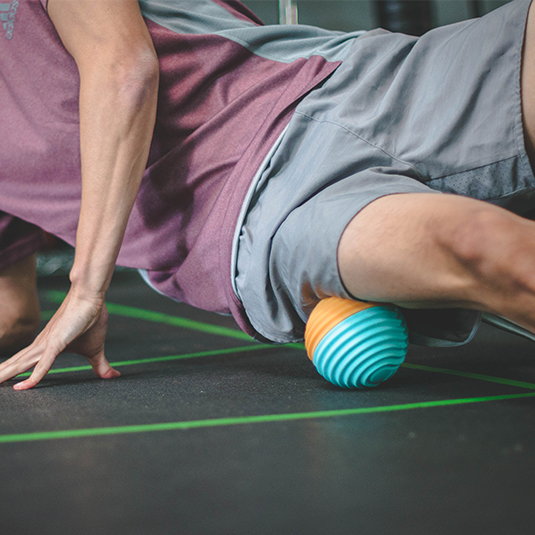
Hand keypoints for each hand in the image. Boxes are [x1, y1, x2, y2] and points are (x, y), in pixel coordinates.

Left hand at [0, 288, 119, 389]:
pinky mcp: (57, 342)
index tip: (3, 382)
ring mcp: (47, 344)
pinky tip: (24, 386)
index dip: (12, 372)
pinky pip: (44, 363)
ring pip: (22, 365)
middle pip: (16, 364)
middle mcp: (42, 345)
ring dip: (6, 375)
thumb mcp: (95, 350)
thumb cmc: (91, 318)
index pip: (25, 363)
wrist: (91, 297)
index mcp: (47, 346)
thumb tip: (113, 375)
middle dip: (2, 375)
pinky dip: (34, 375)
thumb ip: (100, 365)